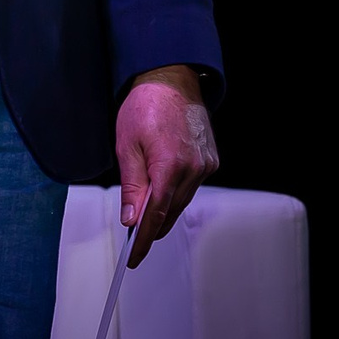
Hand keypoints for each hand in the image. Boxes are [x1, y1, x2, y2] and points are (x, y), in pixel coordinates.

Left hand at [116, 65, 219, 265]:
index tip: (135, 258)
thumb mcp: (126, 145)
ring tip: (146, 218)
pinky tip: (164, 191)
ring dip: (165, 210)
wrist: (172, 79)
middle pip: (171, 211)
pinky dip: (176, 192)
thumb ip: (131, 186)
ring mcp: (206, 166)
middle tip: (135, 240)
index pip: (156, 215)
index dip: (145, 240)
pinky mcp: (211, 161)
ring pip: (182, 200)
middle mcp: (194, 169)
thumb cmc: (144, 106)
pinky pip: (192, 186)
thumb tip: (131, 219)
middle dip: (153, 227)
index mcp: (170, 166)